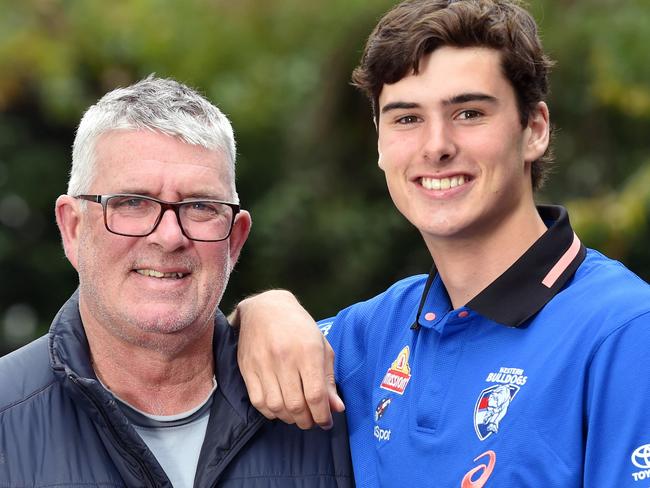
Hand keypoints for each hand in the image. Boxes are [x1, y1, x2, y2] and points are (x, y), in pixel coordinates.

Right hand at [232, 290, 344, 428]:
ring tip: (297, 416)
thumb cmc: (299, 327)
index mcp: (307, 350)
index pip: (316, 395)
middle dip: (307, 421)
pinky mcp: (247, 368)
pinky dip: (271, 412)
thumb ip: (329, 379)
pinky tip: (280, 409)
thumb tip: (336, 408)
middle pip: (296, 405)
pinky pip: (258, 401)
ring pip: (277, 407)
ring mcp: (263, 364)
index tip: (326, 422)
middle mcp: (285, 358)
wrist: (265, 308)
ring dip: (289, 419)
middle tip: (312, 421)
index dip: (323, 415)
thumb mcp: (321, 347)